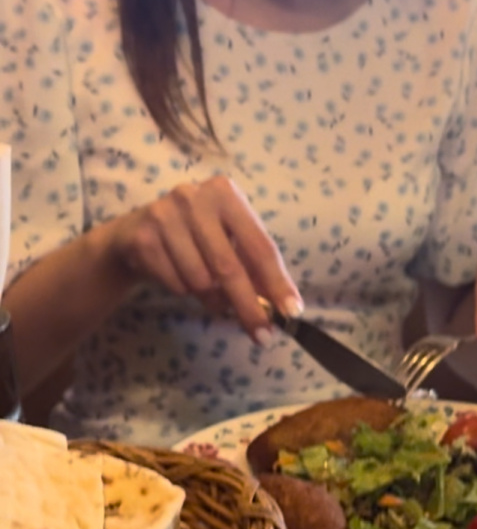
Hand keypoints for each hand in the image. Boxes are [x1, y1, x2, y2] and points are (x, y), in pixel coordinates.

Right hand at [107, 174, 300, 339]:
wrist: (133, 234)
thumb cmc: (193, 237)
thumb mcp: (226, 240)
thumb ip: (253, 266)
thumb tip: (283, 305)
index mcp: (226, 193)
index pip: (260, 245)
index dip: (277, 282)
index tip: (292, 312)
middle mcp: (195, 197)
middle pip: (229, 267)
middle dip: (248, 307)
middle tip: (263, 335)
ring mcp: (165, 215)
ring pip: (201, 280)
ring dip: (209, 296)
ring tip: (204, 286)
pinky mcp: (143, 238)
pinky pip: (176, 284)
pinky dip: (182, 289)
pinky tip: (177, 274)